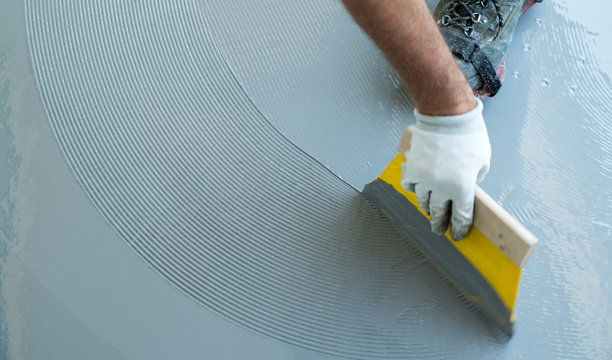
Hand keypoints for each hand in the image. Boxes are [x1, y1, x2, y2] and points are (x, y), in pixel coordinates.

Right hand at [401, 99, 489, 239]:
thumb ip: (475, 179)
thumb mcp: (482, 161)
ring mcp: (424, 179)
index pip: (460, 216)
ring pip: (423, 201)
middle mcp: (442, 187)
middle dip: (439, 224)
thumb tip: (467, 187)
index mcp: (462, 187)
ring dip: (428, 207)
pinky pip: (410, 186)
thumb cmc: (468, 136)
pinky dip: (414, 189)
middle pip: (439, 214)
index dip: (459, 228)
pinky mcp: (412, 169)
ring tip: (430, 209)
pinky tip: (418, 189)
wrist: (447, 117)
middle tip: (438, 230)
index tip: (456, 234)